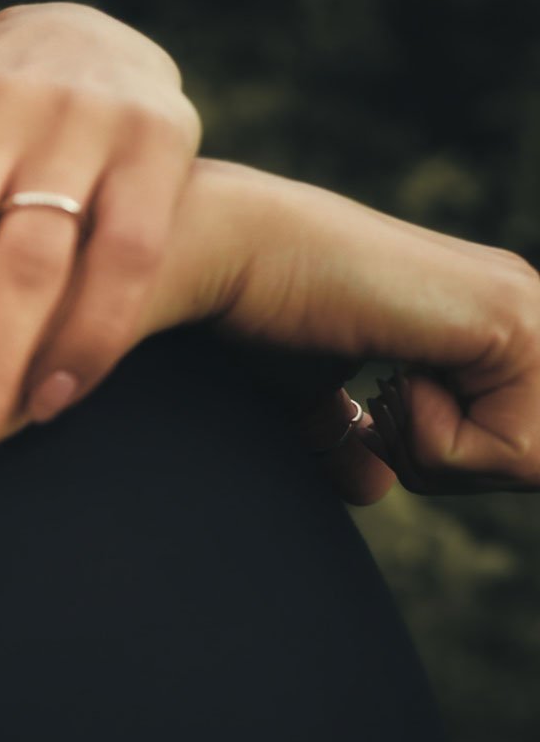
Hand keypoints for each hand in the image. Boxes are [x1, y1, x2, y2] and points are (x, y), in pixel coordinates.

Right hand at [191, 162, 539, 494]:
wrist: (231, 253)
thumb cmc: (255, 308)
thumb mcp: (312, 393)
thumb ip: (348, 437)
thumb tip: (372, 488)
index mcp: (485, 321)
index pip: (512, 447)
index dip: (437, 459)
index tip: (373, 409)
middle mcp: (524, 308)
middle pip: (532, 463)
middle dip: (443, 463)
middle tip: (379, 404)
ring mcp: (528, 311)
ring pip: (531, 463)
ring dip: (436, 451)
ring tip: (388, 385)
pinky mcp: (514, 323)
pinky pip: (515, 450)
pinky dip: (439, 440)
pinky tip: (399, 371)